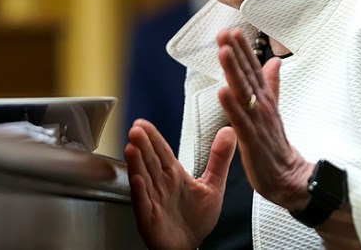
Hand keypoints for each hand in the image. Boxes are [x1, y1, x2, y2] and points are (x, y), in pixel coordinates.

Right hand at [124, 119, 235, 249]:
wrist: (189, 246)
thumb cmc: (196, 218)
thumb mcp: (213, 185)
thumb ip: (220, 158)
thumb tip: (229, 132)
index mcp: (174, 175)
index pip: (162, 152)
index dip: (153, 137)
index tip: (144, 123)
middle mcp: (161, 185)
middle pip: (150, 161)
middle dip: (143, 145)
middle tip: (136, 129)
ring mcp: (153, 201)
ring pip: (144, 178)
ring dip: (137, 163)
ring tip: (132, 148)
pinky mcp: (149, 218)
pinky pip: (144, 203)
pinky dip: (140, 192)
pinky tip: (137, 179)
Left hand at [216, 28, 313, 210]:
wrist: (288, 176)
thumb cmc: (276, 145)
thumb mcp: (274, 108)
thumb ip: (272, 84)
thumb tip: (274, 61)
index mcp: (265, 99)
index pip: (253, 69)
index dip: (243, 49)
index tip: (233, 30)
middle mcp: (262, 106)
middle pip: (247, 74)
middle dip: (236, 52)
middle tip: (225, 31)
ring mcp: (257, 121)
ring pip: (243, 91)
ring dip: (233, 70)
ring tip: (223, 51)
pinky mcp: (252, 139)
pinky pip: (240, 120)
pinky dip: (231, 105)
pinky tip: (222, 91)